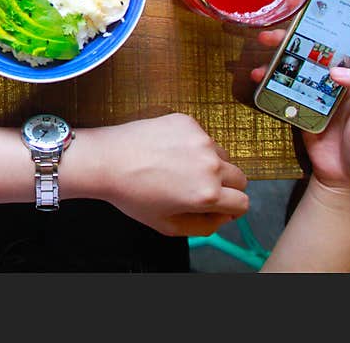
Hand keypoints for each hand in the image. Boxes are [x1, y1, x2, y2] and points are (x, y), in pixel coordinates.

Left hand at [85, 115, 248, 236]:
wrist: (106, 160)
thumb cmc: (132, 193)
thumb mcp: (168, 225)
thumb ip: (204, 227)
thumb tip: (222, 217)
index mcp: (208, 194)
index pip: (243, 202)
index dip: (231, 208)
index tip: (219, 205)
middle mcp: (210, 165)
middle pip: (239, 178)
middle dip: (225, 186)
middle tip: (198, 187)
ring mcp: (200, 140)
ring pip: (222, 155)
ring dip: (209, 163)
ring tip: (178, 168)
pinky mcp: (188, 122)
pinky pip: (202, 136)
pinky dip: (192, 145)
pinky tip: (168, 151)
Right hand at [251, 28, 349, 198]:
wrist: (348, 184)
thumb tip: (338, 68)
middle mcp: (347, 75)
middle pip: (325, 38)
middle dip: (306, 20)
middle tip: (287, 6)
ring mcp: (322, 88)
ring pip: (300, 57)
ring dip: (282, 46)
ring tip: (264, 40)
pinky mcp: (303, 103)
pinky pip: (284, 84)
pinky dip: (269, 76)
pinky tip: (259, 74)